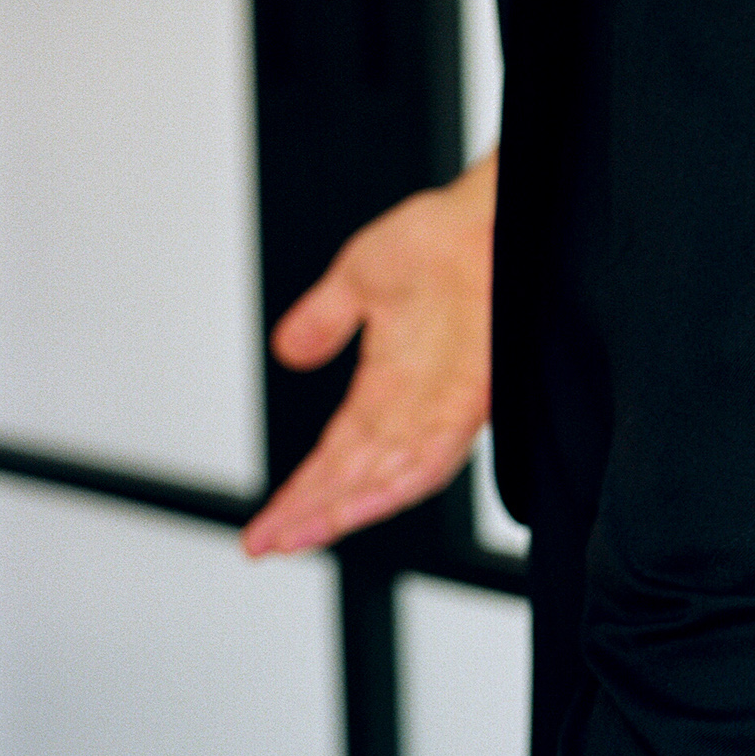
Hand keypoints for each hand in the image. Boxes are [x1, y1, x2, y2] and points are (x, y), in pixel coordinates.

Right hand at [241, 150, 498, 555]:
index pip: (337, 454)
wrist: (492, 211)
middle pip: (357, 477)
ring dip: (343, 509)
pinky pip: (431, 456)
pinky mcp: (472, 398)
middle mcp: (417, 403)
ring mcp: (445, 404)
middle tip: (265, 544)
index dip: (301, 490)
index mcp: (389, 382)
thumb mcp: (359, 277)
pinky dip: (393, 486)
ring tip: (297, 536)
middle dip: (310, 513)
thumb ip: (325, 320)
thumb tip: (289, 352)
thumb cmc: (442, 236)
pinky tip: (358, 507)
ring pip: (390, 479)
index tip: (263, 524)